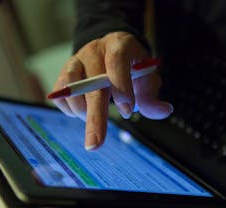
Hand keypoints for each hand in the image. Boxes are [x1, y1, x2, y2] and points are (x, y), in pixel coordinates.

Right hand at [52, 32, 172, 149]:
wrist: (110, 52)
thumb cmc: (130, 67)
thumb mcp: (146, 77)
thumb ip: (151, 96)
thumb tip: (164, 111)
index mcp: (119, 46)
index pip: (117, 62)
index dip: (121, 87)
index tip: (128, 111)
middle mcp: (94, 51)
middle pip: (92, 85)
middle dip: (95, 117)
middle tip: (95, 144)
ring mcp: (75, 61)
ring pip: (72, 91)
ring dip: (84, 113)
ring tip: (98, 114)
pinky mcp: (64, 73)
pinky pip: (61, 96)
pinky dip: (71, 110)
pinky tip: (84, 109)